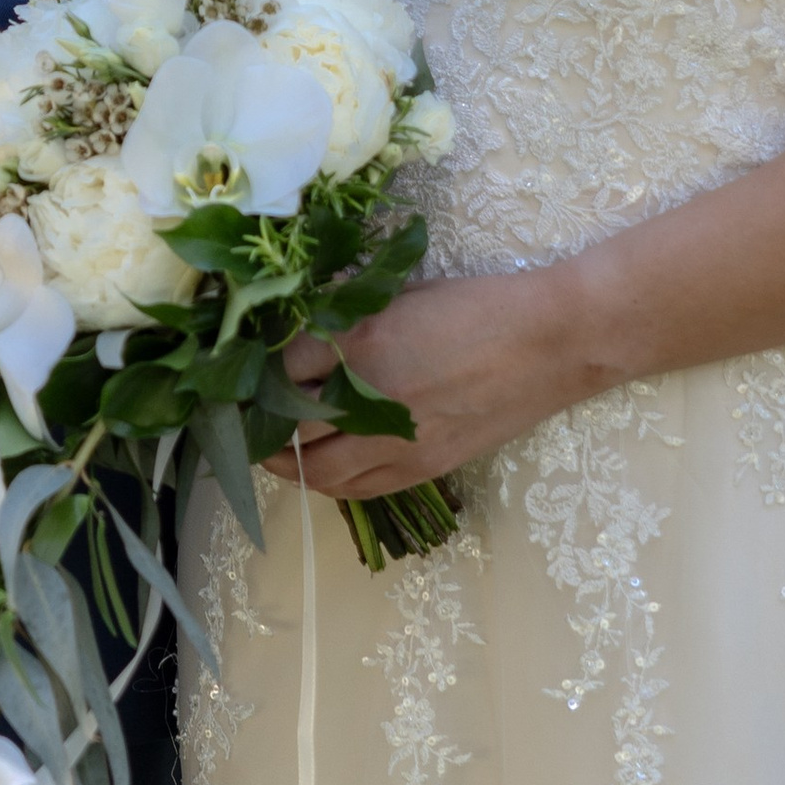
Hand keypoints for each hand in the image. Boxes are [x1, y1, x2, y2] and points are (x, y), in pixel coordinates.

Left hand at [266, 269, 585, 497]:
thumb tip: (298, 333)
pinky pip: (358, 489)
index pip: (280, 368)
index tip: (236, 369)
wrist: (549, 342)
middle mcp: (369, 401)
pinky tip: (317, 467)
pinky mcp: (422, 468)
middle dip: (257, 423)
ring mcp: (397, 443)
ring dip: (285, 461)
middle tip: (241, 414)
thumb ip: (346, 318)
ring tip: (270, 446)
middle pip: (288, 428)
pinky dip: (327, 481)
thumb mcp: (398, 295)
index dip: (252, 372)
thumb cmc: (475, 304)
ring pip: (317, 471)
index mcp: (361, 345)